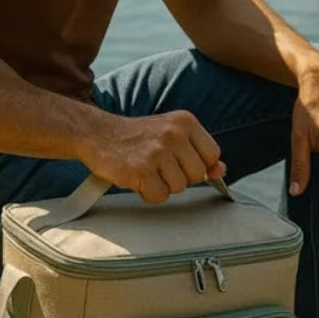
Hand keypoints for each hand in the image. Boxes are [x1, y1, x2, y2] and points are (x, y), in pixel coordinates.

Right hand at [82, 111, 226, 203]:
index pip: (212, 154)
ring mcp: (157, 152)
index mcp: (185, 121)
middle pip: (197, 174)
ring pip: (179, 187)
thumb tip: (221, 170)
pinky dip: (148, 194)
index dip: (197, 164)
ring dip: (163, 186)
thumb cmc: (136, 137)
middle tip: (159, 167)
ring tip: (147, 171)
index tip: (179, 161)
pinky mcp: (141, 170)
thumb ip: (198, 152)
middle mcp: (173, 134)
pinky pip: (159, 196)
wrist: (98, 134)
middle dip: (180, 177)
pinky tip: (138, 179)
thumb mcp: (171, 135)